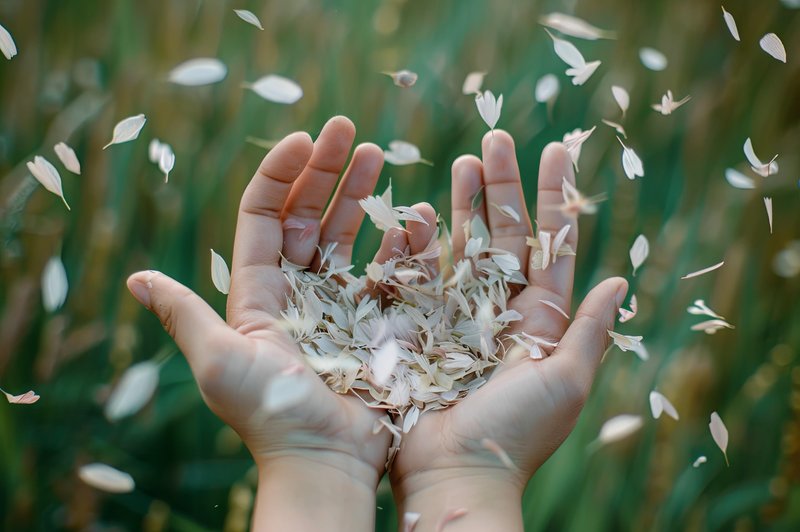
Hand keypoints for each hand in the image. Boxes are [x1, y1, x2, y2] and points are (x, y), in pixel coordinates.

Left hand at [126, 116, 390, 530]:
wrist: (327, 461)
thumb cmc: (271, 415)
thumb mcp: (220, 362)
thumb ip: (184, 317)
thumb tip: (135, 277)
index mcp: (259, 293)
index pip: (265, 218)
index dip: (280, 175)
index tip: (303, 139)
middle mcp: (297, 292)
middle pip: (308, 215)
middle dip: (325, 170)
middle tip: (348, 129)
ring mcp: (340, 303)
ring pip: (347, 233)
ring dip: (360, 192)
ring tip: (377, 154)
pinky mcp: (377, 320)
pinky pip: (388, 268)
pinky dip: (399, 240)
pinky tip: (412, 215)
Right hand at [389, 131, 627, 530]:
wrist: (453, 475)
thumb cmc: (514, 434)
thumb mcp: (564, 382)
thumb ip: (590, 331)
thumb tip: (620, 283)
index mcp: (539, 321)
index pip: (550, 244)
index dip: (554, 196)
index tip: (556, 150)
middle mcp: (498, 311)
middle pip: (503, 234)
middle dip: (503, 186)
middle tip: (496, 138)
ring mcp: (455, 315)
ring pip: (462, 245)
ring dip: (464, 202)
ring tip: (464, 161)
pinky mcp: (417, 325)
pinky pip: (418, 274)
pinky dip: (420, 242)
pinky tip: (421, 212)